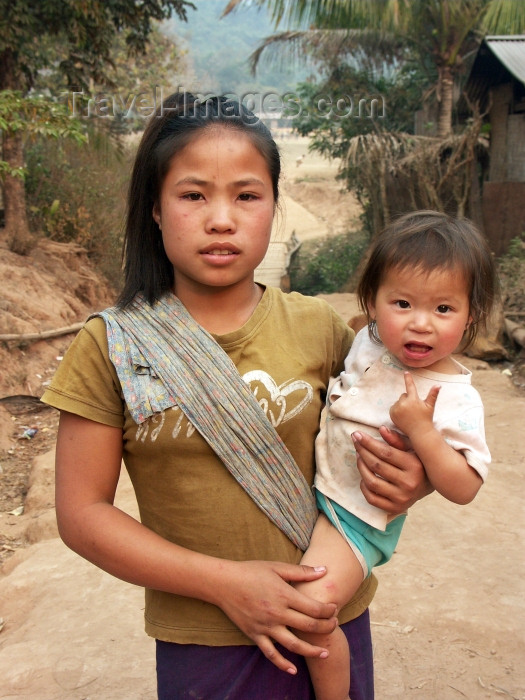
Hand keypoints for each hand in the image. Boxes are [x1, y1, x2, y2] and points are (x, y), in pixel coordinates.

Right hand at [212, 560, 337, 674]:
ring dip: (312, 651)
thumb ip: (302, 572)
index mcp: (284, 595)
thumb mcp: (277, 567)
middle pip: (309, 627)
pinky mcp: (255, 635)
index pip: (315, 608)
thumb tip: (324, 570)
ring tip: (325, 654)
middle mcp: (277, 613)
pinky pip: (271, 654)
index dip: (328, 611)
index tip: (334, 609)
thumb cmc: (251, 571)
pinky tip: (293, 670)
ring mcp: (266, 627)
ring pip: (294, 645)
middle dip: (326, 628)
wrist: (224, 583)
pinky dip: (283, 664)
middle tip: (334, 626)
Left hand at [352, 426, 432, 514]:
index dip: (368, 442)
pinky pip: (372, 498)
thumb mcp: (413, 447)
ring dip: (361, 467)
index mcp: (414, 466)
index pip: (385, 453)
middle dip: (362, 451)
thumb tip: (381, 429)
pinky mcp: (395, 508)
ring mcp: (402, 498)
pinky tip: (363, 476)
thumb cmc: (418, 461)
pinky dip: (364, 486)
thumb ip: (397, 439)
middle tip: (355, 441)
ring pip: (372, 482)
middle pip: (377, 466)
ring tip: (358, 456)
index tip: (357, 434)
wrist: (429, 485)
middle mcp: (409, 483)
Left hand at [389, 372, 439, 434]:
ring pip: (398, 401)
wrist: (419, 432)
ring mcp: (397, 409)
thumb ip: (433, 394)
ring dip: (402, 404)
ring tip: (409, 413)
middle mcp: (404, 403)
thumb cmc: (426, 418)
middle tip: (414, 409)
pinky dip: (397, 410)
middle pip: (404, 395)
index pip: (410, 386)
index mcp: (413, 400)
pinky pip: (393, 407)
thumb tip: (438, 385)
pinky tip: (403, 416)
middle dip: (408, 399)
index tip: (406, 372)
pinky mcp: (392, 414)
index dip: (408, 379)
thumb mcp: (430, 406)